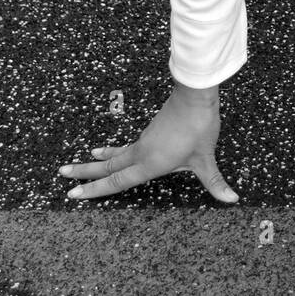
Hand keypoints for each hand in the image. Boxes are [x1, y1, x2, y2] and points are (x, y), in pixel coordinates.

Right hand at [59, 86, 237, 202]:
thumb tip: (232, 200)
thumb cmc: (198, 127)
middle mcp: (141, 153)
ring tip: (84, 161)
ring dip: (98, 161)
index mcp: (148, 163)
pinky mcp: (150, 131)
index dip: (94, 190)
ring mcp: (144, 140)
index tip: (73, 194)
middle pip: (107, 166)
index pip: (116, 181)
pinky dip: (114, 152)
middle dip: (85, 173)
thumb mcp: (206, 159)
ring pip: (116, 154)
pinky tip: (115, 152)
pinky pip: (126, 146)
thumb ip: (215, 182)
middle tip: (62, 175)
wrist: (195, 95)